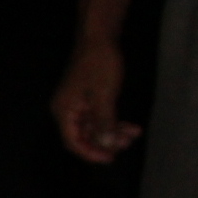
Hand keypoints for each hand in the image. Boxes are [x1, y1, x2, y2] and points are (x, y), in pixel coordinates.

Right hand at [50, 40, 138, 162]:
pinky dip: (113, 122)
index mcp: (64, 111)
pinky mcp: (87, 99)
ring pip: (94, 127)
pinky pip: (99, 117)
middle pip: (84, 136)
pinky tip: (130, 126)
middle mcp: (67, 110)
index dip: (91, 152)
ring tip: (133, 134)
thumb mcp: (104, 95)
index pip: (73, 141)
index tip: (110, 158)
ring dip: (112, 133)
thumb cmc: (99, 65)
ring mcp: (77, 104)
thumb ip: (104, 122)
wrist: (99, 38)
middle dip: (105, 142)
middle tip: (126, 144)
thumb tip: (105, 145)